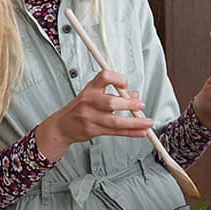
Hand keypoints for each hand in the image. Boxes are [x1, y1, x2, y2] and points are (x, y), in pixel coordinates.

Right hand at [35, 70, 153, 160]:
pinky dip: (130, 132)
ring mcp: (90, 117)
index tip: (126, 84)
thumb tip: (136, 95)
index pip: (104, 77)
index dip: (117, 79)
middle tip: (141, 105)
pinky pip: (115, 132)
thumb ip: (115, 94)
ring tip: (148, 123)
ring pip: (115, 121)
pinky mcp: (93, 130)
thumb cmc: (81, 108)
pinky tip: (141, 132)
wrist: (62, 126)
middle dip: (129, 104)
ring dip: (134, 122)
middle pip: (110, 103)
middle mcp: (89, 101)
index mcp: (90, 88)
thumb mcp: (94, 95)